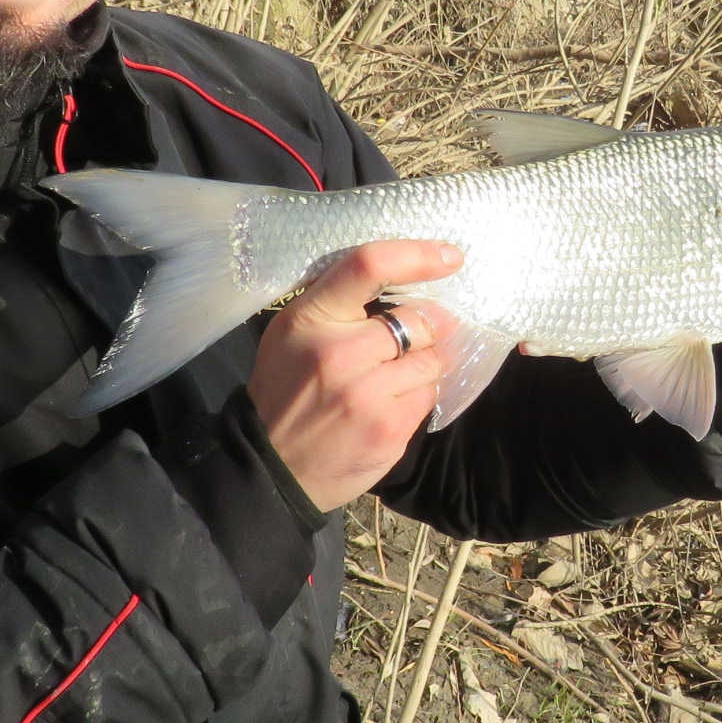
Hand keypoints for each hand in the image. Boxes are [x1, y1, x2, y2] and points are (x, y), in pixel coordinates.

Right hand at [248, 240, 462, 511]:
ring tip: (396, 374)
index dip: (417, 255)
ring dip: (425, 362)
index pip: (369, 266)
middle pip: (418, 319)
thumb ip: (340, 303)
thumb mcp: (292, 332)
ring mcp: (367, 395)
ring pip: (432, 359)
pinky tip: (392, 402)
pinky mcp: (389, 430)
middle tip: (418, 334)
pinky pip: (429, 396)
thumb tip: (409, 279)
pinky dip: (419, 394)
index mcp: (311, 318)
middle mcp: (340, 352)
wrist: (271, 466)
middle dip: (427, 324)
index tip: (450, 256)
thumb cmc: (285, 389)